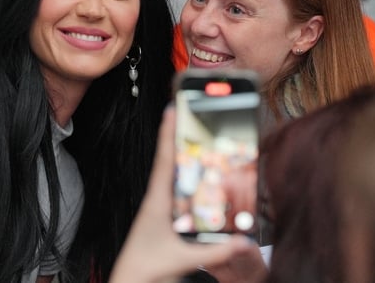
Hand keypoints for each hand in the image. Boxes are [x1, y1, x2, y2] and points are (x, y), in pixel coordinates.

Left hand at [109, 107, 258, 282]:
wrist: (129, 282)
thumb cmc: (146, 269)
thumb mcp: (183, 259)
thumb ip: (215, 251)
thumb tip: (244, 242)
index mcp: (156, 203)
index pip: (164, 161)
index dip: (168, 134)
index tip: (171, 109)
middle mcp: (156, 201)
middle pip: (170, 162)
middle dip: (180, 139)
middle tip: (191, 117)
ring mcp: (158, 210)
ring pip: (173, 177)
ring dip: (185, 159)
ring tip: (199, 140)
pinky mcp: (163, 220)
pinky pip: (177, 194)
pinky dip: (188, 182)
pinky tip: (201, 180)